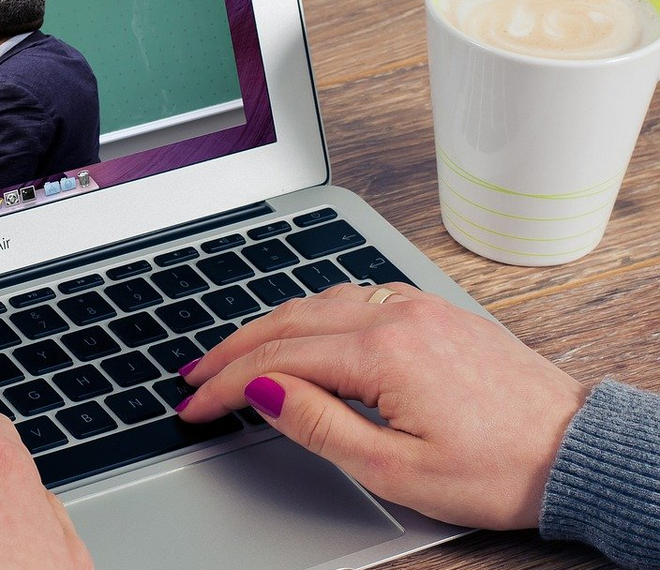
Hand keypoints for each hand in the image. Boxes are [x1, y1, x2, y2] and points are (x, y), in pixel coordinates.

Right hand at [177, 283, 588, 529]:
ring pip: (316, 302)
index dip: (224, 385)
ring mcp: (415, 307)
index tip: (193, 405)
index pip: (275, 361)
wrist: (574, 450)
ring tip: (231, 355)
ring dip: (266, 327)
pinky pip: (351, 298)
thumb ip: (319, 424)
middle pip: (286, 320)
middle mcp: (395, 316)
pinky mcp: (431, 312)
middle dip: (231, 349)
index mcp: (382, 353)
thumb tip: (261, 391)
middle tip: (193, 376)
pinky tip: (297, 330)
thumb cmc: (496, 468)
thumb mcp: (395, 467)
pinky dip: (308, 313)